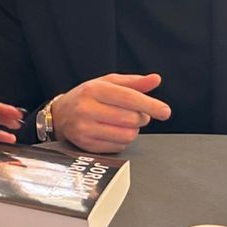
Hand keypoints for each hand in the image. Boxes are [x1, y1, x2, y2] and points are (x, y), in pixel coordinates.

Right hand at [52, 73, 170, 153]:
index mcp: (95, 89)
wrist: (60, 114)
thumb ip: (134, 82)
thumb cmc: (88, 96)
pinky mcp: (86, 145)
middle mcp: (87, 108)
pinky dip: (122, 140)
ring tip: (123, 122)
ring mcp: (85, 129)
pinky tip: (113, 131)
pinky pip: (118, 147)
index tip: (165, 112)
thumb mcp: (108, 83)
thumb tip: (156, 79)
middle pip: (131, 119)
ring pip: (127, 135)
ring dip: (133, 130)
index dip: (150, 105)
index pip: (129, 98)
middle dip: (140, 117)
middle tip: (135, 113)